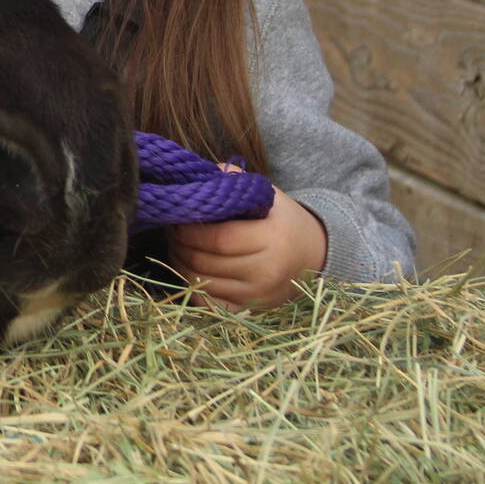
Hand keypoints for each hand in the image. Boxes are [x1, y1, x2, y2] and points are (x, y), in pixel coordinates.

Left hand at [169, 185, 327, 309]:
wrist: (312, 255)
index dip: (189, 229)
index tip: (177, 217)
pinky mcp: (251, 310)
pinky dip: (193, 285)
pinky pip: (208, 303)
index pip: (217, 239)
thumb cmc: (282, 221)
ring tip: (178, 245)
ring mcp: (259, 295)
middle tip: (172, 230)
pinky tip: (191, 267)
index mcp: (273, 240)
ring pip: (201, 283)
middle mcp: (267, 272)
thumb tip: (202, 173)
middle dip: (179, 244)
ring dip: (180, 263)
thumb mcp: (265, 195)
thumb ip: (233, 179)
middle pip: (204, 262)